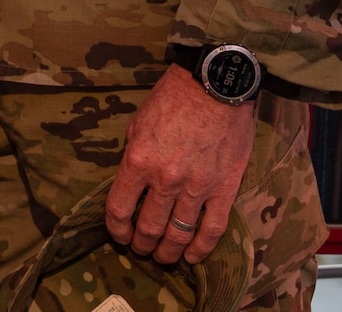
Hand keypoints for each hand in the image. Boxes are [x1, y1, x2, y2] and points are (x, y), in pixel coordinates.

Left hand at [105, 64, 255, 265]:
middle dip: (141, 243)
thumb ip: (133, 156)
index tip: (119, 234)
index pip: (120, 209)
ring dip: (168, 252)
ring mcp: (197, 187)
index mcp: (139, 160)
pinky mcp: (224, 189)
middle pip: (149, 227)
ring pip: (178, 235)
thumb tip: (132, 183)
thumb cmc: (173, 99)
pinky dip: (200, 249)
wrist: (215, 85)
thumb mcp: (138, 123)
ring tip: (163, 257)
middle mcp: (166, 179)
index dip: (116, 229)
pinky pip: (212, 230)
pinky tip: (192, 256)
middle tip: (141, 248)